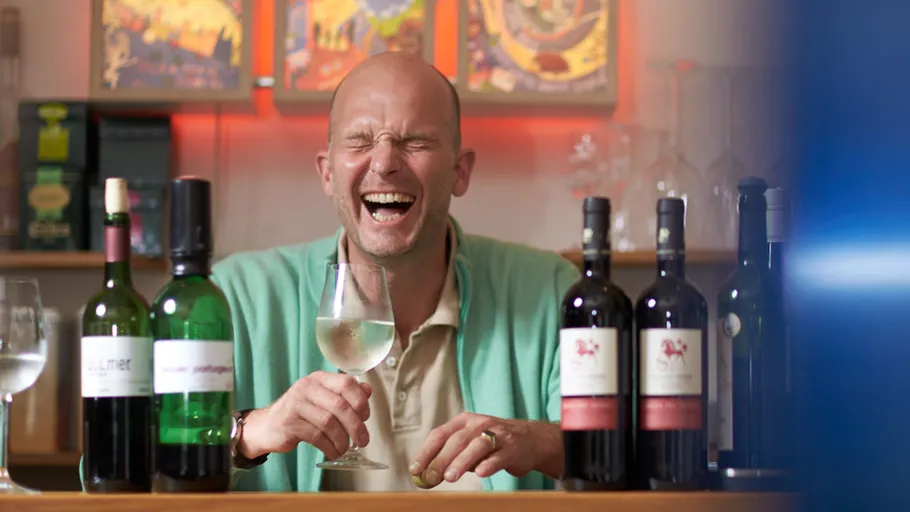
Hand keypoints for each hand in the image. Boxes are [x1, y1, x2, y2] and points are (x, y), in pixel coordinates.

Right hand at [237, 371, 372, 460]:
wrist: (267, 426)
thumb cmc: (300, 413)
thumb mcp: (322, 399)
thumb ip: (345, 394)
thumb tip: (368, 391)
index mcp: (319, 379)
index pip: (347, 383)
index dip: (360, 401)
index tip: (365, 417)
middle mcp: (307, 387)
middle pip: (340, 406)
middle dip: (355, 426)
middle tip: (363, 440)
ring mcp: (296, 404)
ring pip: (329, 423)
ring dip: (342, 439)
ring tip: (344, 448)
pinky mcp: (289, 423)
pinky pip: (316, 436)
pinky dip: (329, 447)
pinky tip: (333, 452)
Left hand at [408, 412, 562, 487]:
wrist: (531, 439)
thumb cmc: (493, 443)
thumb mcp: (470, 443)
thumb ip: (451, 456)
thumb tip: (426, 475)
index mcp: (464, 421)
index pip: (440, 434)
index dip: (426, 451)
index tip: (415, 469)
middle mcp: (479, 424)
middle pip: (457, 440)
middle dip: (441, 459)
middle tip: (430, 477)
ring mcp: (497, 434)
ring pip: (476, 446)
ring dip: (461, 461)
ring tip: (450, 477)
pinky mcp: (512, 448)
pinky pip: (498, 456)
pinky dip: (489, 464)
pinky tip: (480, 473)